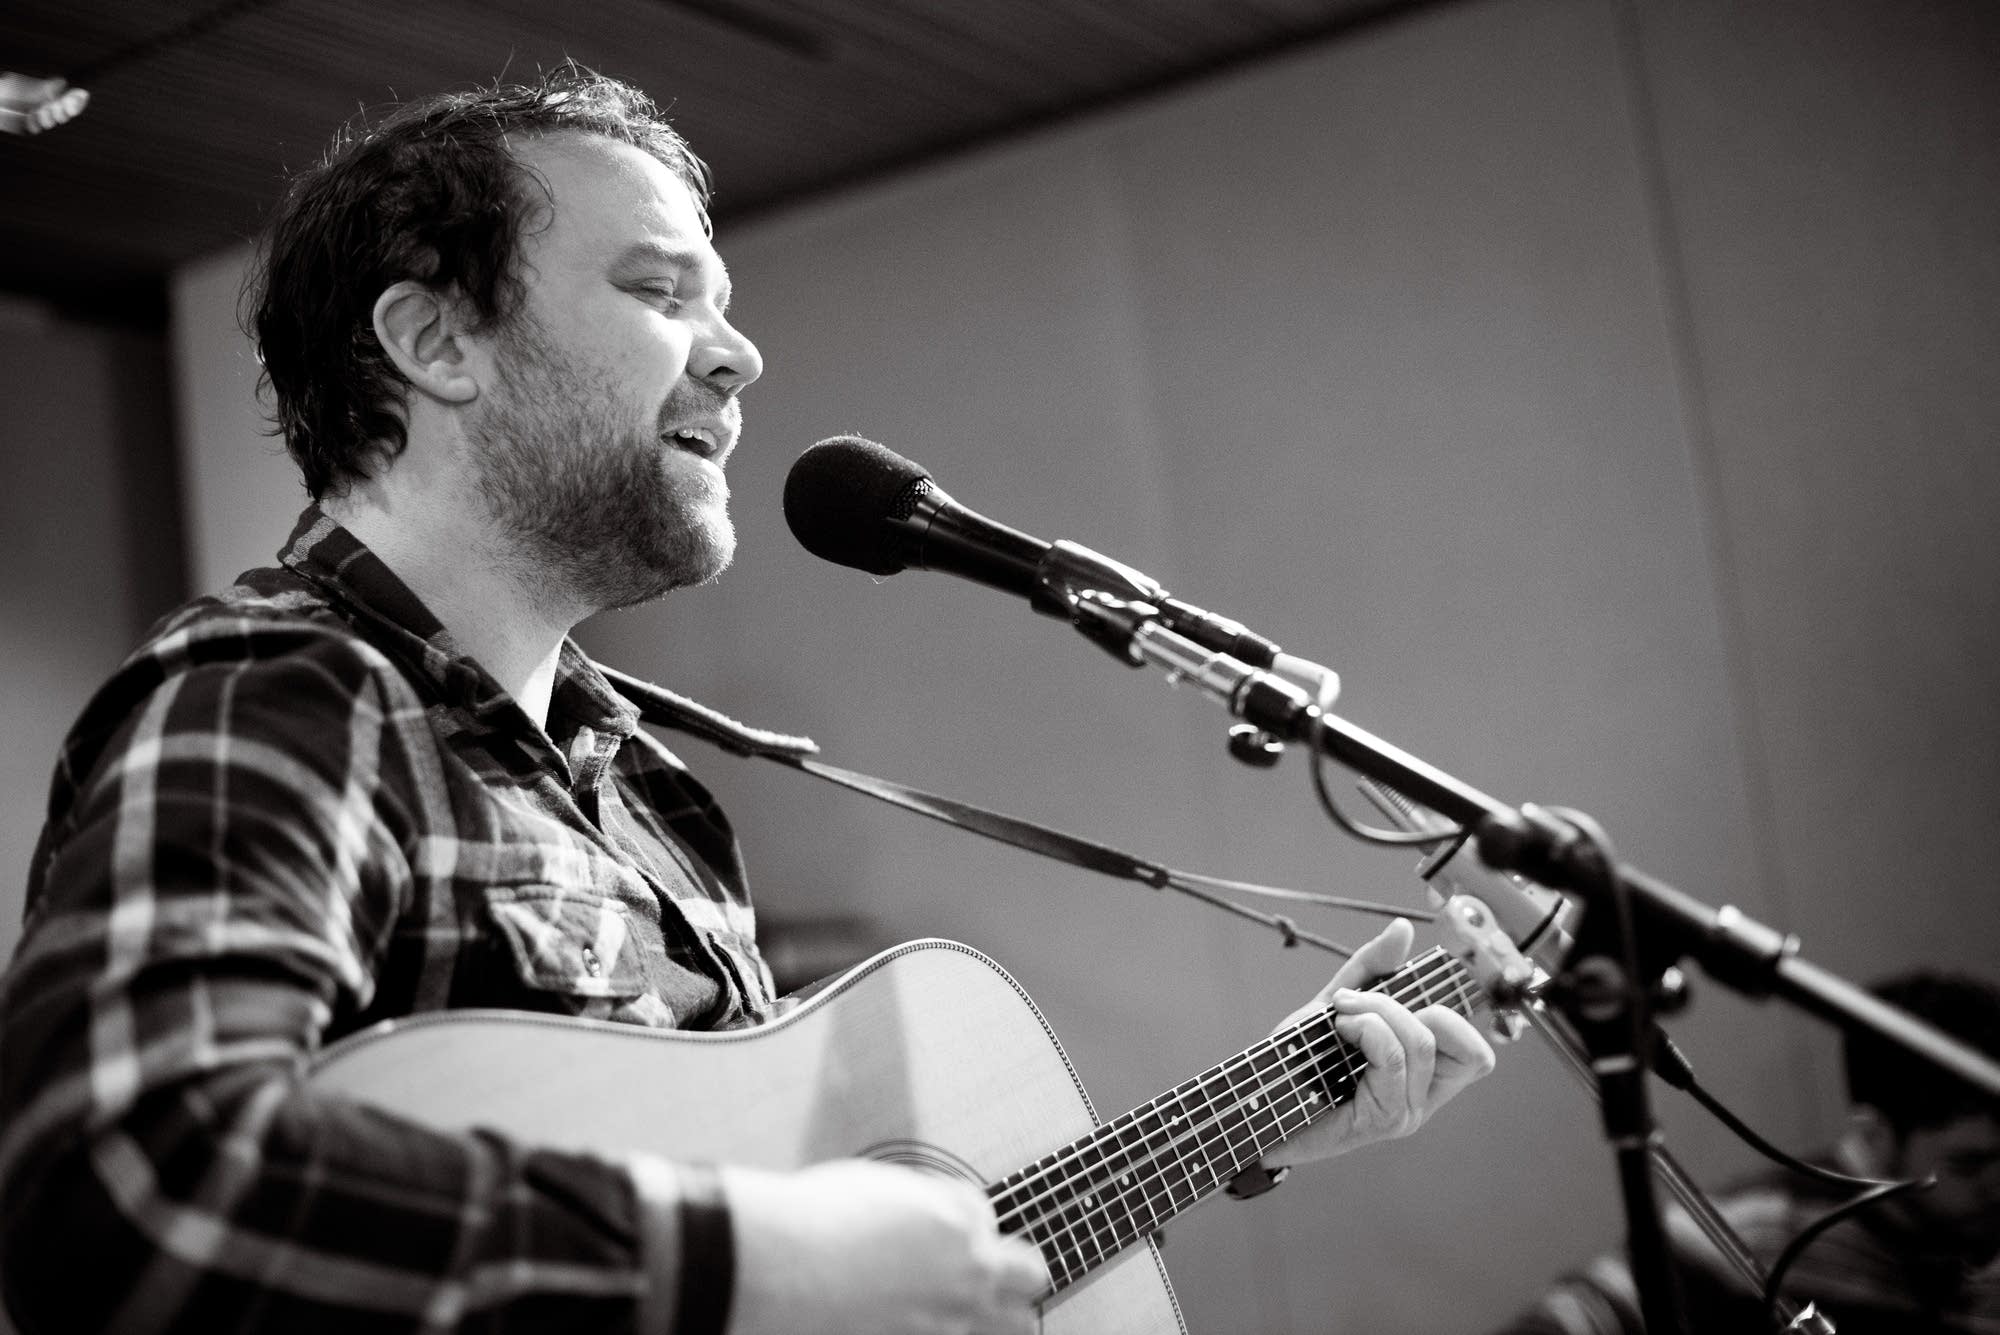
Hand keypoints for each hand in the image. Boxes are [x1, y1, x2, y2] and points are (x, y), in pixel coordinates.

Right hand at [724, 1158, 1049, 1334]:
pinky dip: (954, 1332)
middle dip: (1013, 1273)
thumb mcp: (879, 1185)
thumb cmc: (816, 1221)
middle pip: (1030, 1274)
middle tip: (985, 1275)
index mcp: (958, 1220)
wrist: (779, 1268)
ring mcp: (949, 1322)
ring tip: (974, 1312)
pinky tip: (925, 1325)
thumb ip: (921, 1204)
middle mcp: (967, 1273)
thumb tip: (928, 1215)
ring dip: (1002, 1316)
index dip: (959, 1223)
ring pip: (1017, 1327)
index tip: (940, 1232)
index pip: (985, 1217)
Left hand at [1263, 918, 1494, 1167]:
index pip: (1476, 1055)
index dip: (1451, 1017)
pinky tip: (1338, 1030)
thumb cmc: (1296, 1062)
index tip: (1399, 999)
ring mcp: (1404, 1115)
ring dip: (1375, 1013)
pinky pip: (1392, 1059)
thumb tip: (1404, 928)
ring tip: (1340, 1018)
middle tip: (1351, 1002)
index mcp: (1421, 1079)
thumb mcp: (1336, 1003)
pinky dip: (1366, 1030)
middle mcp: (1421, 1102)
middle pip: (1451, 1037)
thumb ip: (1372, 968)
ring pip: (1419, 1043)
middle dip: (1396, 1002)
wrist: (1255, 1103)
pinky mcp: (1380, 1121)